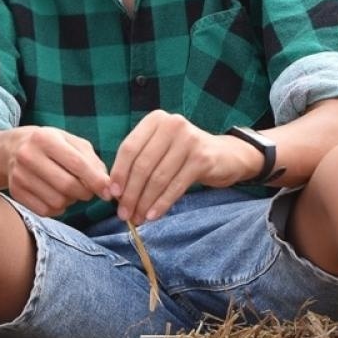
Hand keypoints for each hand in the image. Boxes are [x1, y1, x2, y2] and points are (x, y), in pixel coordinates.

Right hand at [3, 125, 110, 217]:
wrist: (11, 148)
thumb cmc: (49, 144)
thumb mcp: (70, 141)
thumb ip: (91, 160)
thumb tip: (107, 184)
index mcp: (45, 138)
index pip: (76, 164)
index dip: (96, 180)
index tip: (109, 191)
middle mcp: (28, 156)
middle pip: (67, 186)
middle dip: (85, 193)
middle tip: (89, 190)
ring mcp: (19, 175)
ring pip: (57, 201)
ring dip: (71, 200)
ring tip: (70, 190)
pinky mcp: (16, 192)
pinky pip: (46, 211)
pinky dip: (58, 208)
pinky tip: (56, 195)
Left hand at [109, 111, 241, 223]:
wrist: (224, 156)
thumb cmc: (183, 154)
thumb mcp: (160, 149)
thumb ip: (139, 161)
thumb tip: (115, 191)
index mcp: (156, 119)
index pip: (129, 148)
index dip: (119, 173)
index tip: (112, 195)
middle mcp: (172, 124)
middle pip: (142, 164)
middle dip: (131, 193)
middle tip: (124, 213)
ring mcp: (188, 140)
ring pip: (158, 178)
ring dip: (145, 202)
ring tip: (137, 218)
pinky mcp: (201, 158)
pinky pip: (175, 186)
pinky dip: (161, 204)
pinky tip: (153, 216)